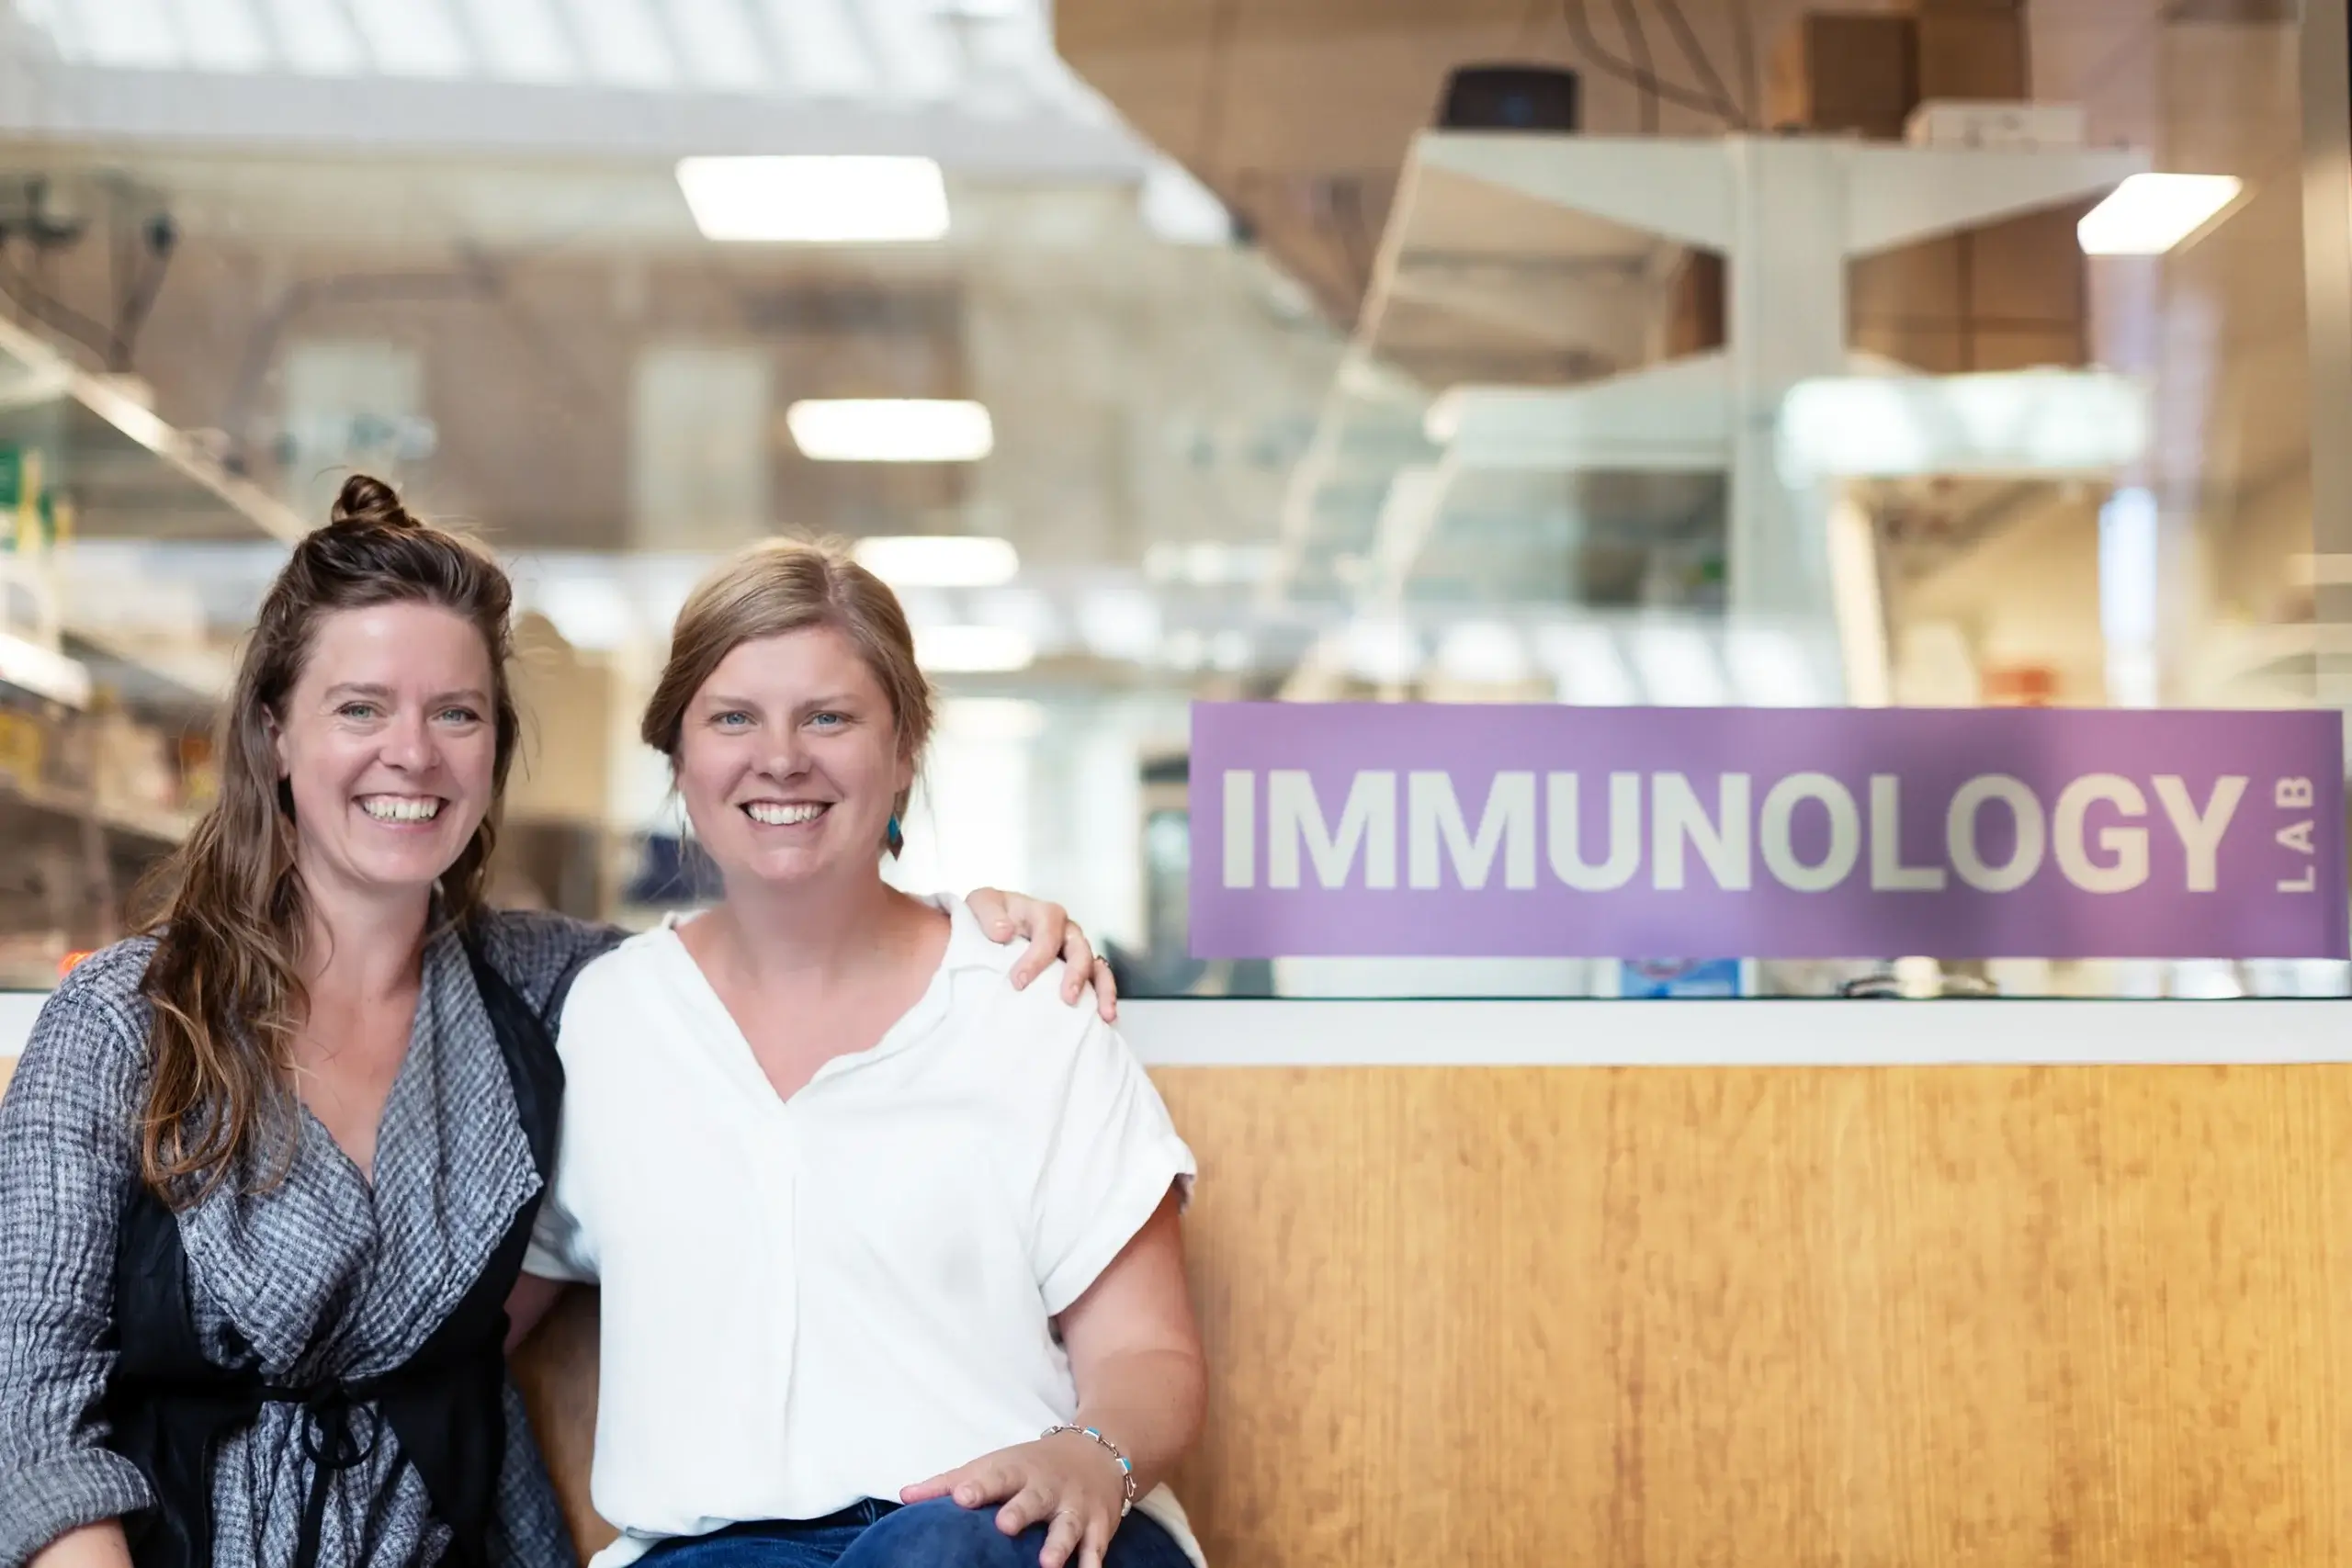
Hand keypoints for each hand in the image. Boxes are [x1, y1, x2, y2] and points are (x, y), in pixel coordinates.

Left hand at [901, 1432, 1127, 1567]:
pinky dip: (1093, 1562)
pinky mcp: (1099, 1523)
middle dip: (1021, 1511)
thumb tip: (903, 1496)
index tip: (961, 1498)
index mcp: (1017, 1471)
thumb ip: (948, 1483)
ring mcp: (1075, 1505)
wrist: (1097, 1450)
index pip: (995, 1476)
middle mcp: (1047, 1486)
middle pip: (1033, 1498)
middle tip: (1004, 1526)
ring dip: (1058, 1543)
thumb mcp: (993, 1466)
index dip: (979, 1487)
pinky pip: (1097, 1545)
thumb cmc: (1031, 1465)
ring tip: (1047, 1564)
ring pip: (1067, 1525)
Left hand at [966, 889, 1118, 1021]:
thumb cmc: (991, 915)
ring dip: (1103, 989)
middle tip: (1068, 998)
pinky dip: (1104, 998)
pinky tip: (1105, 1018)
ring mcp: (1073, 950)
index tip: (1019, 981)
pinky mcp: (1076, 970)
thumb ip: (989, 914)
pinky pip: (1098, 982)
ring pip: (1096, 966)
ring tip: (1104, 1014)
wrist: (991, 925)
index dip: (1037, 956)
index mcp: (1043, 913)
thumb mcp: (982, 903)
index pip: (1048, 932)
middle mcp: (1064, 931)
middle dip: (1076, 973)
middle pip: (1079, 948)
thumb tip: (1004, 932)